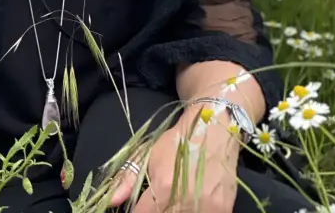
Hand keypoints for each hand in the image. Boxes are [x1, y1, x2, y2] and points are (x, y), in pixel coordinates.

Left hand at [109, 113, 239, 212]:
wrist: (213, 130)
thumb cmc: (176, 142)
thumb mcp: (147, 155)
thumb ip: (127, 180)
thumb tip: (110, 201)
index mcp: (164, 187)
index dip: (138, 212)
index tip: (139, 206)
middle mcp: (186, 201)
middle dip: (155, 212)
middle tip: (156, 202)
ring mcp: (208, 208)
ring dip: (175, 212)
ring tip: (173, 201)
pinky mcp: (224, 211)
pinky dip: (193, 212)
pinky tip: (190, 205)